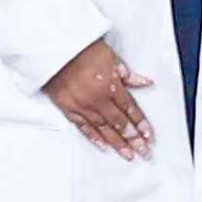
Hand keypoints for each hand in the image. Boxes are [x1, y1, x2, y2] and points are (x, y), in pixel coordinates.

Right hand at [43, 38, 155, 160]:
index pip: (130, 109)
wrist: (52, 47)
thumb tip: (146, 83)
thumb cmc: (82, 48)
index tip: (149, 135)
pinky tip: (104, 146)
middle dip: (133, 139)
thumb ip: (128, 74)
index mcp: (111, 86)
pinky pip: (83, 126)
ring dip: (117, 143)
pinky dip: (94, 137)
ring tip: (128, 154)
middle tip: (144, 152)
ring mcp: (82, 105)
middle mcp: (98, 99)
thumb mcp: (111, 57)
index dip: (141, 123)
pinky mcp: (67, 107)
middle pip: (119, 123)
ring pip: (103, 129)